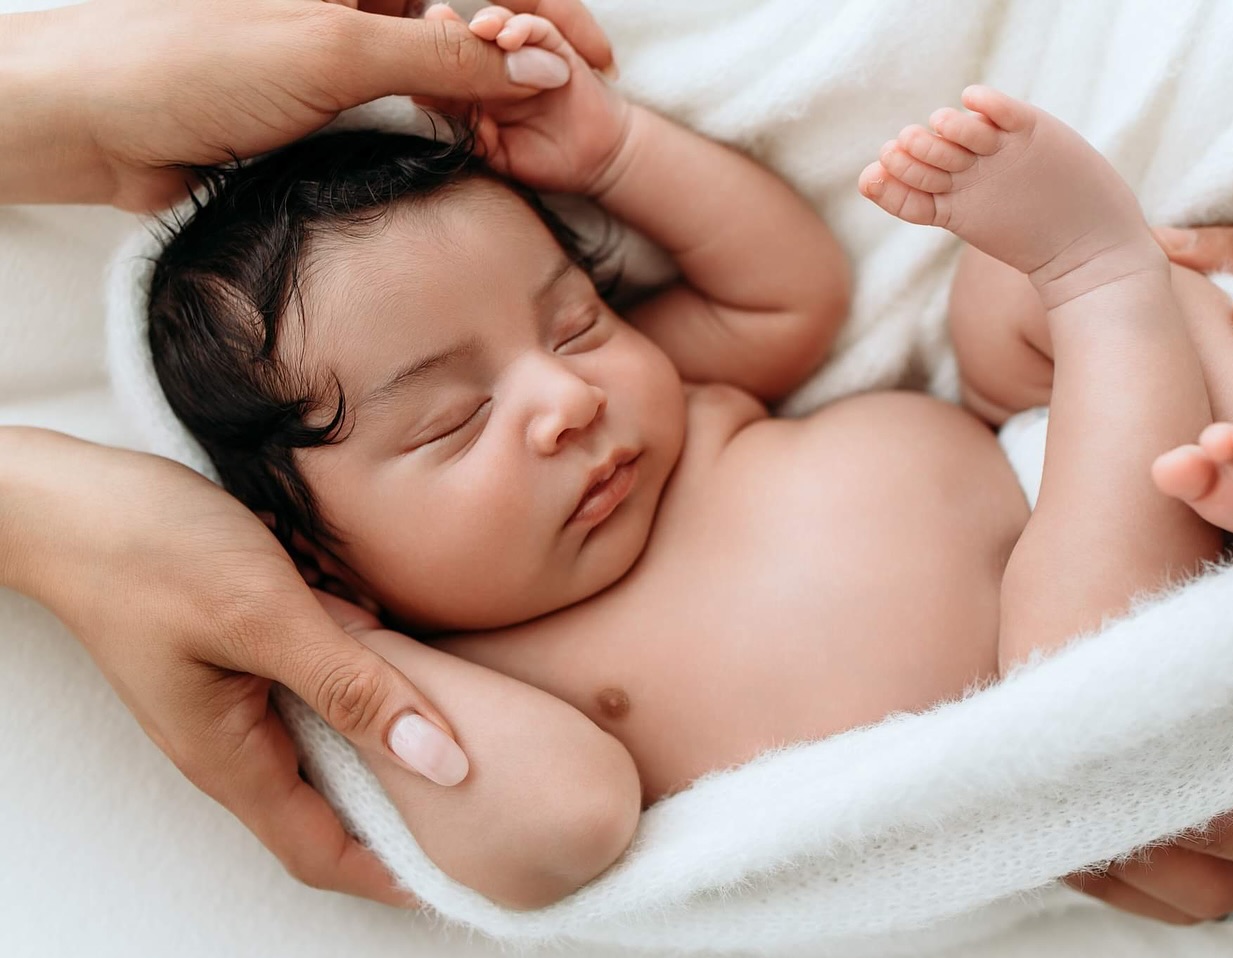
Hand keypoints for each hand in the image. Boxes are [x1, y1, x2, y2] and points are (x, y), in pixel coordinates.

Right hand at [0, 428, 469, 905]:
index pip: (323, 852)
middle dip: (408, 805)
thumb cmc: (150, 551)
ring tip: (469, 727)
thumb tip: (441, 761)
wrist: (71, 496)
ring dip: (391, 732)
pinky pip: (319, 686)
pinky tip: (410, 653)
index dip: (396, 869)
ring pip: (335, 739)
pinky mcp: (247, 655)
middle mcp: (238, 743)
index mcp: (233, 759)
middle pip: (337, 804)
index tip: (471, 865)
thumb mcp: (264, 617)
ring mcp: (240, 699)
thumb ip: (351, 687)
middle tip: (488, 792)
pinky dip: (365, 679)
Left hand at [2, 0, 612, 210]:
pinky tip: (477, 151)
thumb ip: (445, 53)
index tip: (596, 61)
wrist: (101, 123)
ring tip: (531, 137)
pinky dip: (450, 128)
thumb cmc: (195, 59)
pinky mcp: (332, 98)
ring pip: (448, 64)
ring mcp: (348, 44)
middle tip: (575, 110)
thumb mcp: (337, 48)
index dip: (547, 9)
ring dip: (492, 98)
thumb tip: (536, 63)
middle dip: (529, 57)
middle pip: (473, 14)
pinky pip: (412, 106)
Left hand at [426, 4, 631, 194]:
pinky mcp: (557, 50)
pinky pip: (539, 30)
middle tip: (436, 19)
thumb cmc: (545, 161)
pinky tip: (509, 38)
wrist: (596, 164)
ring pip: (500, 25)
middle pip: (467, 36)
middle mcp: (495, 67)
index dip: (428, 56)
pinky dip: (523, 29)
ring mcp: (526, 56)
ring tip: (479, 29)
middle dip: (452, 28)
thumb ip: (471, 133)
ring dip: (488, 23)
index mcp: (473, 88)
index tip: (413, 59)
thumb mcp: (498, 153)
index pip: (443, 65)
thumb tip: (437, 104)